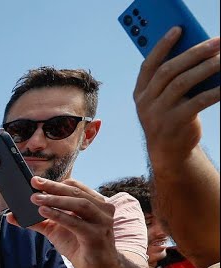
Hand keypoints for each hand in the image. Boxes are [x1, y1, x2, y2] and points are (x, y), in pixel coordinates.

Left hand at [9, 177, 121, 267]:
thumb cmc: (79, 245)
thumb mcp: (56, 231)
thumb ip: (37, 221)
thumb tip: (11, 216)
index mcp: (95, 203)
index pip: (75, 187)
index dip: (56, 182)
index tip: (36, 181)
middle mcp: (101, 210)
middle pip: (75, 193)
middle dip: (53, 187)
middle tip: (34, 183)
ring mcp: (101, 222)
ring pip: (78, 204)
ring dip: (55, 200)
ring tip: (36, 198)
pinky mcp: (96, 236)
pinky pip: (76, 223)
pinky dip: (59, 216)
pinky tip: (44, 212)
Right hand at [135, 30, 220, 164]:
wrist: (169, 153)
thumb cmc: (170, 118)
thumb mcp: (164, 100)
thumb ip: (172, 80)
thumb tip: (198, 55)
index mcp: (140, 93)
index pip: (149, 64)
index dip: (162, 46)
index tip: (178, 29)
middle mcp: (145, 102)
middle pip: (168, 71)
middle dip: (193, 54)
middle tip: (215, 43)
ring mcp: (158, 114)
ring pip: (182, 83)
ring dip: (205, 68)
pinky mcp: (174, 124)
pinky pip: (197, 102)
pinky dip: (214, 91)